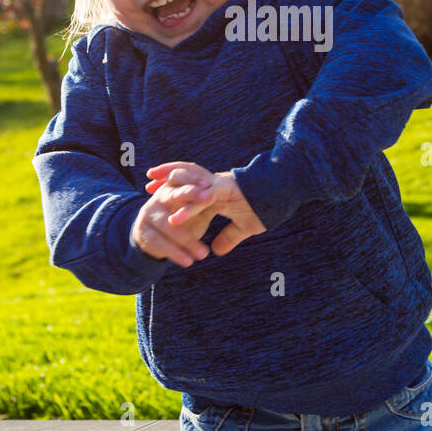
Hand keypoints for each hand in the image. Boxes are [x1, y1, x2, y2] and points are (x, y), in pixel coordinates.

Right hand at [130, 179, 214, 267]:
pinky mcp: (142, 231)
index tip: (210, 184)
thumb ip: (208, 202)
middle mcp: (159, 197)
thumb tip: (235, 193)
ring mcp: (148, 213)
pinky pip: (159, 242)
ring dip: (187, 240)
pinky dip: (175, 253)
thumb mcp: (196, 210)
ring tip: (204, 254)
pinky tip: (188, 262)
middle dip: (191, 195)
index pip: (183, 176)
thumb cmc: (182, 221)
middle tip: (209, 199)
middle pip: (174, 194)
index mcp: (173, 187)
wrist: (153, 240)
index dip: (195, 178)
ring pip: (168, 225)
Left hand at [145, 161, 267, 256]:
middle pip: (186, 178)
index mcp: (217, 191)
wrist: (284, 193)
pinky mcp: (225, 192)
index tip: (158, 191)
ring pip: (190, 187)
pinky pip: (202, 201)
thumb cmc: (267, 207)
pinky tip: (175, 220)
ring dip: (171, 193)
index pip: (191, 187)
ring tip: (154, 196)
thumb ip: (229, 237)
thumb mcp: (245, 227)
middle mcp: (215, 186)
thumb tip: (217, 251)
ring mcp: (219, 187)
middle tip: (148, 184)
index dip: (176, 189)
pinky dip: (188, 210)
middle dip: (166, 179)